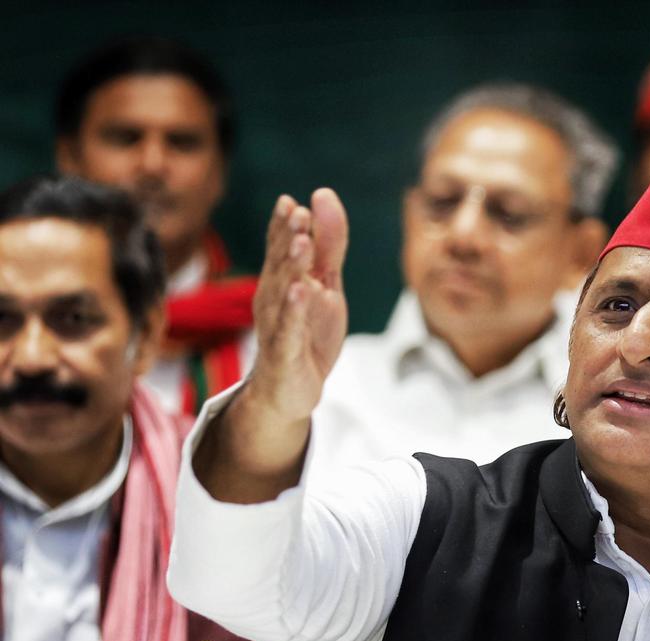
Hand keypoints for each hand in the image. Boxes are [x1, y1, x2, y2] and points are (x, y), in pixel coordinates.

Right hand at [246, 189, 348, 421]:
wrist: (291, 391)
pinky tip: (301, 290)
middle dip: (288, 237)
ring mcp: (276, 326)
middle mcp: (273, 299)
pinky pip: (289, 329)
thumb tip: (322, 193)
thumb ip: (328, 243)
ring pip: (282, 293)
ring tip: (301, 242)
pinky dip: (295, 310)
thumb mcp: (326, 284)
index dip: (283, 224)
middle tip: (298, 213)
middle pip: (280, 264)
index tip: (290, 201)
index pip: (280, 246)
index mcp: (282, 280)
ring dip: (291, 267)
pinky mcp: (285, 354)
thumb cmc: (307, 332)